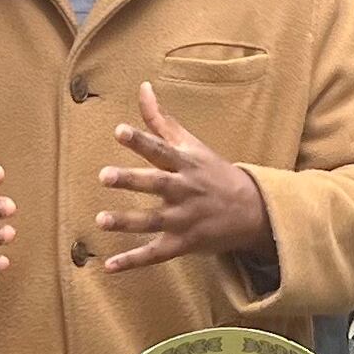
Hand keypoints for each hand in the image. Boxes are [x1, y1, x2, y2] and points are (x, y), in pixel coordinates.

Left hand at [95, 84, 270, 271]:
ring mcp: (184, 219)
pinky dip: (133, 261)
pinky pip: (156, 254)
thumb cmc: (213, 173)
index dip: (140, 140)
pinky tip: (110, 266)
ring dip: (127, 222)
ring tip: (100, 220)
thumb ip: (161, 120)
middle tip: (104, 175)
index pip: (160, 149)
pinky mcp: (183, 243)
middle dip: (131, 180)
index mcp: (185, 164)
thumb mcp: (191, 145)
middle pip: (156, 184)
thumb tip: (142, 87)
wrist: (252, 210)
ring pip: (153, 221)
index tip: (119, 131)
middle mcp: (184, 190)